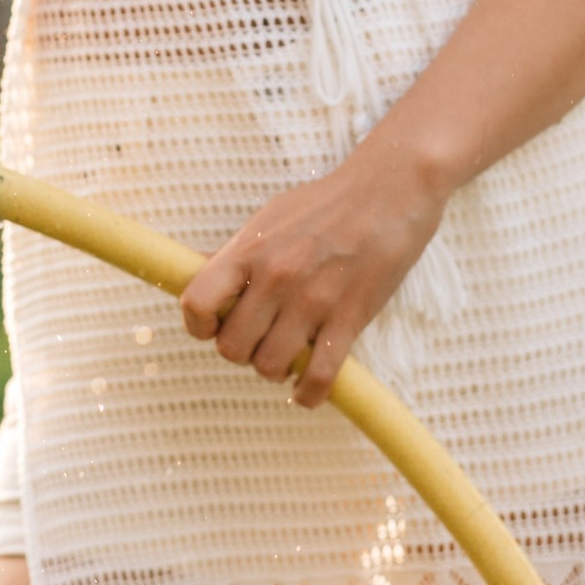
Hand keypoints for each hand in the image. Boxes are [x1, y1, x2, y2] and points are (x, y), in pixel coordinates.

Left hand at [180, 147, 446, 409]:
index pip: (196, 303)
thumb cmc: (325, 203)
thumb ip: (236, 253)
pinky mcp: (349, 318)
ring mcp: (312, 300)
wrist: (388, 191)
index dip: (199, 325)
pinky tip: (308, 389)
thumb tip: (195, 273)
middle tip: (260, 340)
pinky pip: (319, 377)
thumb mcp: (270, 217)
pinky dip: (309, 394)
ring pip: (270, 367)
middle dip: (242, 351)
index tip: (214, 326)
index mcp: (249, 250)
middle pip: (232, 348)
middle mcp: (275, 277)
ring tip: (288, 355)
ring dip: (276, 370)